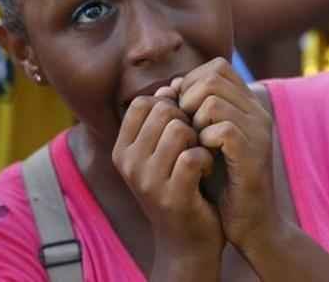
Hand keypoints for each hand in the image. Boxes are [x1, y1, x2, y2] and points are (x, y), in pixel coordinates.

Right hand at [113, 95, 223, 266]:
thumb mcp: (157, 156)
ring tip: (200, 154)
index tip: (182, 124)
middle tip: (194, 141)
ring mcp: (147, 180)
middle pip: (162, 111)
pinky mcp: (172, 195)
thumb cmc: (177, 189)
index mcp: (121, 149)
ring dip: (198, 138)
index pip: (142, 103)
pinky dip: (207, 159)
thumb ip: (158, 124)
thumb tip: (169, 87)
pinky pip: (194, 156)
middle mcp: (128, 163)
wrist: (186, 243)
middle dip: (186, 119)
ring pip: (179, 129)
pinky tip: (206, 170)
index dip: (169, 105)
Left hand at [177, 58, 279, 250]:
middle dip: (187, 99)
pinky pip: (223, 130)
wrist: (245, 221)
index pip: (217, 67)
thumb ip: (186, 111)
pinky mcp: (254, 154)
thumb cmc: (217, 177)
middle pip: (212, 78)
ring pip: (213, 102)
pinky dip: (205, 140)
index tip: (181, 106)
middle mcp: (256, 113)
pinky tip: (204, 156)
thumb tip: (165, 89)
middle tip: (185, 126)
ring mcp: (258, 132)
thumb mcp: (199, 137)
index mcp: (246, 104)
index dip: (191, 81)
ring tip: (194, 141)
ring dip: (193, 120)